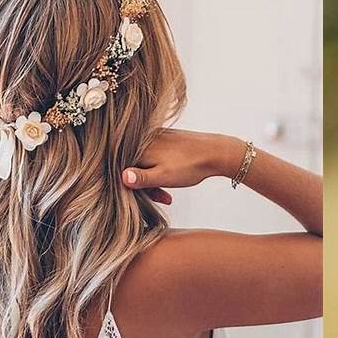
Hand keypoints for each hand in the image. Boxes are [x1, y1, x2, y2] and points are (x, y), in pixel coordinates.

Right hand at [122, 129, 240, 203]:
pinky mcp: (165, 139)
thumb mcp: (163, 176)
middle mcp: (146, 140)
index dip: (130, 188)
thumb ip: (141, 177)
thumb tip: (121, 176)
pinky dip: (159, 172)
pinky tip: (170, 183)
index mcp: (141, 148)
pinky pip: (153, 159)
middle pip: (133, 168)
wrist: (216, 152)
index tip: (143, 200)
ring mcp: (156, 138)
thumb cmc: (190, 165)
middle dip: (144, 188)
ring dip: (153, 183)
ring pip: (144, 165)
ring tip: (168, 196)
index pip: (122, 171)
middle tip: (161, 199)